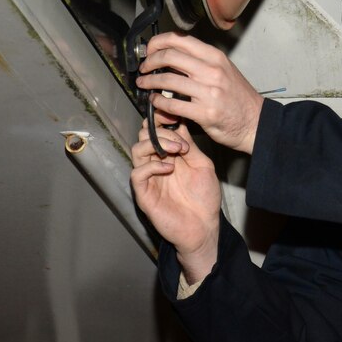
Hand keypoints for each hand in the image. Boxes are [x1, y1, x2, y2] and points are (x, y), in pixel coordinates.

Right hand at [130, 119, 220, 283]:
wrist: (204, 227)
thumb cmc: (204, 198)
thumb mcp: (202, 165)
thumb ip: (190, 146)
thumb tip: (180, 123)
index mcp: (169, 156)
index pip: (156, 131)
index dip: (161, 120)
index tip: (173, 114)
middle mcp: (156, 164)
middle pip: (144, 136)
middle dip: (161, 131)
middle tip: (180, 141)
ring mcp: (149, 178)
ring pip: (137, 150)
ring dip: (156, 145)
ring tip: (178, 150)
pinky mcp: (144, 194)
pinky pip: (137, 173)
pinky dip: (152, 166)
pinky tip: (170, 168)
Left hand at [136, 32, 263, 153]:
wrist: (256, 123)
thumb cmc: (239, 98)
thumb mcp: (224, 70)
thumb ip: (201, 62)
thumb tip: (173, 55)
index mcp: (215, 57)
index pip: (179, 40)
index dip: (158, 42)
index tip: (150, 50)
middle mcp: (212, 71)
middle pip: (170, 56)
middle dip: (150, 61)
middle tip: (143, 68)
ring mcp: (208, 92)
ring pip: (167, 80)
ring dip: (149, 82)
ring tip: (144, 85)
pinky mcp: (204, 113)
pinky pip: (172, 104)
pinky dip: (158, 102)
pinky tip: (155, 102)